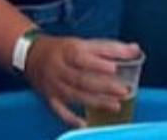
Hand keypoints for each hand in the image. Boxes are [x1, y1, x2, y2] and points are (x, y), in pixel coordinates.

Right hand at [24, 36, 139, 126]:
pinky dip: (72, 118)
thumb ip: (107, 48)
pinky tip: (86, 123)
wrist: (31, 55)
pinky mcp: (50, 98)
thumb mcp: (81, 42)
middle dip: (103, 85)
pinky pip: (60, 110)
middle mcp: (60, 68)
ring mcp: (54, 84)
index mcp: (68, 50)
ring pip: (75, 95)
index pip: (83, 56)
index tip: (115, 67)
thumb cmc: (62, 49)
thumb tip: (134, 50)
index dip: (98, 62)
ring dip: (96, 101)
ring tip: (116, 105)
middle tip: (123, 90)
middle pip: (81, 78)